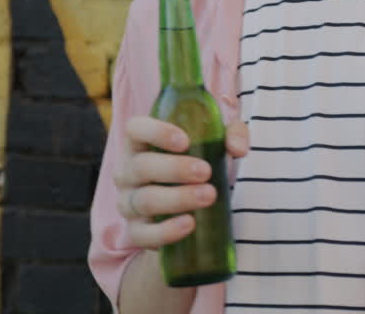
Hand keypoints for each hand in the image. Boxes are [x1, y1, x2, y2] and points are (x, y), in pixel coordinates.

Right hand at [114, 115, 249, 249]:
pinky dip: (165, 231)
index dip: (155, 132)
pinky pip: (143, 234)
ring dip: (177, 198)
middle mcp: (127, 172)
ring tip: (208, 196)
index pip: (135, 129)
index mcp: (140, 144)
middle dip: (174, 169)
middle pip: (141, 166)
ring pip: (145, 200)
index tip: (185, 141)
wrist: (192, 206)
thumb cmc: (198, 165)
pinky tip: (189, 224)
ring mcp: (128, 203)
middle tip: (206, 171)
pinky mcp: (136, 232)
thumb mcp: (216, 143)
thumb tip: (237, 149)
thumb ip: (232, 135)